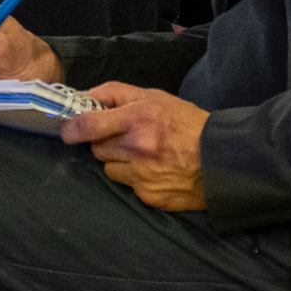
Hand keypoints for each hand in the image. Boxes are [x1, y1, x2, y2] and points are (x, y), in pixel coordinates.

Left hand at [60, 84, 208, 209]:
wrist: (222, 160)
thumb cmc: (188, 124)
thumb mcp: (155, 97)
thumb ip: (116, 94)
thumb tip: (84, 97)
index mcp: (138, 119)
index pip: (88, 125)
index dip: (72, 128)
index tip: (69, 129)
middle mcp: (137, 148)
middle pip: (96, 148)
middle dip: (105, 142)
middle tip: (125, 138)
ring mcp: (142, 175)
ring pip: (109, 168)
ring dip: (118, 161)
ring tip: (143, 155)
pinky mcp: (148, 196)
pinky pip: (126, 185)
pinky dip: (134, 178)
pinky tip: (154, 170)